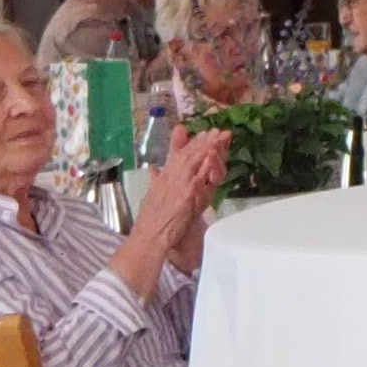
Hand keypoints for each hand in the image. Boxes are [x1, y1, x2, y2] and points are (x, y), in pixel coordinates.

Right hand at [115, 122, 231, 290]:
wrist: (148, 237)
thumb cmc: (150, 220)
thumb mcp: (152, 194)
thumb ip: (156, 178)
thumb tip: (155, 167)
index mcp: (164, 177)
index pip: (180, 156)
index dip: (193, 144)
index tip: (204, 133)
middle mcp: (171, 178)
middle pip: (189, 155)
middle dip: (203, 141)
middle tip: (216, 130)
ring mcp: (179, 186)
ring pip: (194, 162)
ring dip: (207, 148)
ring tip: (218, 136)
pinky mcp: (186, 197)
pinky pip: (198, 179)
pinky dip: (205, 167)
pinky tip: (213, 158)